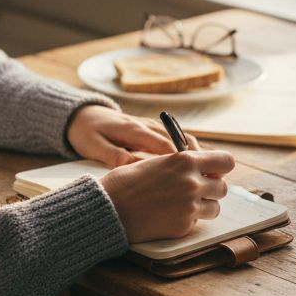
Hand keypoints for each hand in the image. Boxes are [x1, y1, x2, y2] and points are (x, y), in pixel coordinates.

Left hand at [66, 105, 199, 166]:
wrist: (84, 115)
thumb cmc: (88, 132)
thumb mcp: (94, 145)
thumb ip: (113, 155)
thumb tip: (131, 166)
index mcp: (135, 130)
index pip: (166, 146)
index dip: (184, 162)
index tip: (196, 179)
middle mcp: (149, 126)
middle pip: (182, 142)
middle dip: (199, 160)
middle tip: (212, 180)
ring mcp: (153, 127)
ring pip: (184, 140)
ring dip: (198, 157)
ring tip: (210, 177)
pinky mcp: (153, 130)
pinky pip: (177, 141)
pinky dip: (189, 154)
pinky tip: (195, 170)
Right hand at [99, 150, 235, 241]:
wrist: (109, 208)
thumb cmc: (127, 182)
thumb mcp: (157, 162)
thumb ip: (183, 165)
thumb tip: (204, 170)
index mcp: (186, 161)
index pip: (226, 161)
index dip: (221, 168)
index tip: (213, 172)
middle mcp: (192, 183)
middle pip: (223, 187)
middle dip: (211, 190)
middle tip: (195, 191)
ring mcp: (190, 207)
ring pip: (215, 208)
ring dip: (204, 207)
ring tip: (182, 205)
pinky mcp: (183, 226)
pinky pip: (197, 223)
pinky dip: (187, 221)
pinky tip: (168, 216)